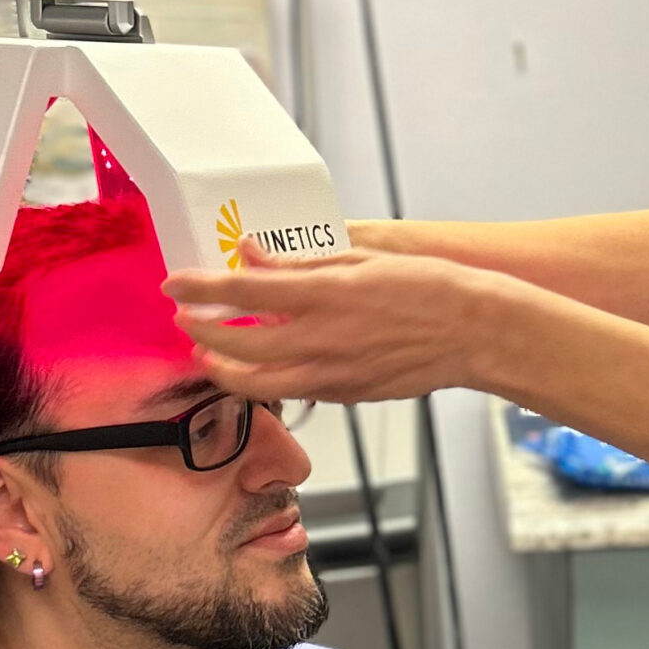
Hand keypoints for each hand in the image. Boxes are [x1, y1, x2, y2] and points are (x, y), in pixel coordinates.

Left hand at [164, 248, 512, 402]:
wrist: (473, 332)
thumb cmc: (426, 288)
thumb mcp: (361, 259)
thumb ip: (300, 261)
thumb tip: (251, 254)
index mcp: (326, 293)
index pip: (243, 289)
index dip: (200, 287)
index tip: (175, 282)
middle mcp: (322, 337)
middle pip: (237, 342)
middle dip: (200, 332)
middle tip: (185, 320)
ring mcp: (332, 373)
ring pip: (256, 381)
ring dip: (223, 369)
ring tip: (208, 357)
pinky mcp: (345, 394)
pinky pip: (292, 391)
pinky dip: (265, 381)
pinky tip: (259, 368)